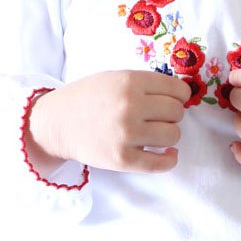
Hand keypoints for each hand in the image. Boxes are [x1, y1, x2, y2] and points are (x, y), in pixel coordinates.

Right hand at [25, 70, 190, 174]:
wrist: (57, 123)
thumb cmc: (89, 97)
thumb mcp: (117, 77)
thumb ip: (146, 84)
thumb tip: (183, 95)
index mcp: (130, 81)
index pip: (177, 90)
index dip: (180, 96)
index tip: (174, 100)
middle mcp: (130, 106)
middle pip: (177, 112)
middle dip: (172, 114)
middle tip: (158, 117)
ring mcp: (126, 134)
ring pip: (173, 135)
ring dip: (169, 135)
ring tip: (155, 132)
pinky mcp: (122, 159)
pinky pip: (161, 163)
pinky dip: (170, 159)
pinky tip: (166, 153)